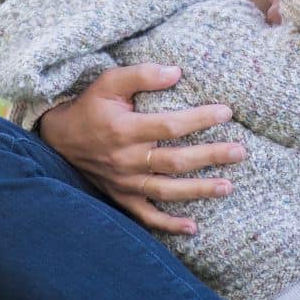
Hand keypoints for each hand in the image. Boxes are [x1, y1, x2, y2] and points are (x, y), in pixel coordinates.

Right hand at [37, 64, 246, 234]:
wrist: (59, 139)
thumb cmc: (90, 106)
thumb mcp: (109, 82)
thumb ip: (141, 75)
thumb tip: (176, 72)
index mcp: (124, 130)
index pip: (170, 126)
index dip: (200, 119)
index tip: (226, 113)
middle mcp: (126, 159)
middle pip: (175, 161)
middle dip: (210, 157)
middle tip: (240, 152)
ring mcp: (124, 183)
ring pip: (166, 191)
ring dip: (199, 191)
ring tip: (228, 187)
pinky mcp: (121, 198)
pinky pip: (146, 217)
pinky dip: (168, 225)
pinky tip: (193, 227)